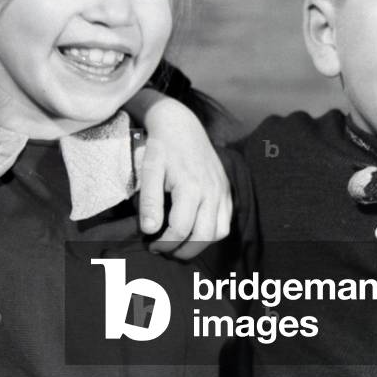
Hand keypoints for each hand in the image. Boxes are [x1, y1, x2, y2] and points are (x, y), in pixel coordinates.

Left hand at [127, 89, 232, 258]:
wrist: (182, 126)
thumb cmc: (163, 148)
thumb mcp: (150, 170)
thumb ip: (149, 201)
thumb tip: (149, 230)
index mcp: (191, 186)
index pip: (180, 229)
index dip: (165, 243)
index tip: (152, 245)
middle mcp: (211, 191)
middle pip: (203, 236)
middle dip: (182, 251)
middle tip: (164, 251)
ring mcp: (222, 191)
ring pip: (219, 232)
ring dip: (200, 245)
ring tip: (179, 245)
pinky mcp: (226, 191)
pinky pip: (226, 222)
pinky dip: (212, 233)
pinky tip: (194, 231)